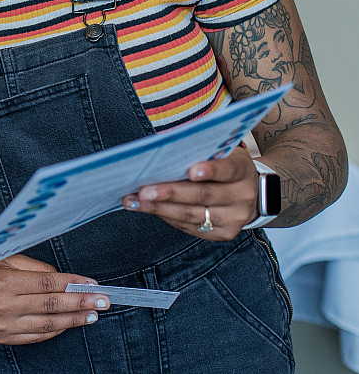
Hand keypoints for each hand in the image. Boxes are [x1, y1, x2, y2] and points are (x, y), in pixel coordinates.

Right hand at [0, 254, 108, 344]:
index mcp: (3, 280)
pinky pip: (37, 335)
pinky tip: (70, 323)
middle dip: (81, 303)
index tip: (92, 284)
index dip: (73, 284)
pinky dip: (57, 330)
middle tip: (102, 301)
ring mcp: (3, 324)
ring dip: (74, 319)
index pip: (47, 283)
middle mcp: (2, 304)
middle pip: (51, 305)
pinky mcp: (3, 337)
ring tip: (92, 314)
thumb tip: (65, 279)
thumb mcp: (5, 259)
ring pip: (48, 324)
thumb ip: (36, 268)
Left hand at [121, 144, 257, 240]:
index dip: (210, 170)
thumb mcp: (222, 153)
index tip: (191, 171)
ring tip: (133, 201)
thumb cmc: (225, 167)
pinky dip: (165, 216)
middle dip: (170, 193)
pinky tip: (145, 209)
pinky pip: (189, 226)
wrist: (252, 194)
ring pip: (192, 214)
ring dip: (158, 208)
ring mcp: (234, 219)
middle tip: (142, 190)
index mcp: (242, 171)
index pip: (227, 170)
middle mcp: (242, 197)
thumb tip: (160, 151)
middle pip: (203, 195)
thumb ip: (199, 152)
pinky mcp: (223, 234)